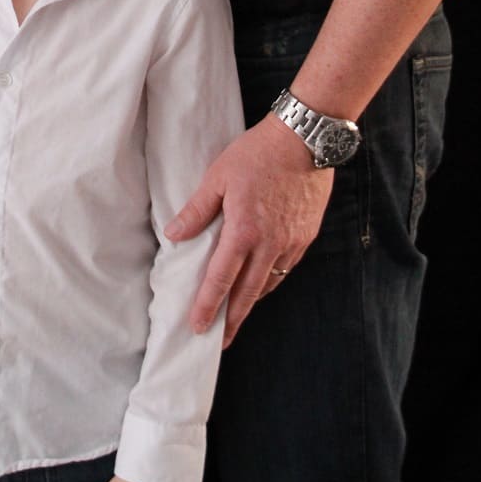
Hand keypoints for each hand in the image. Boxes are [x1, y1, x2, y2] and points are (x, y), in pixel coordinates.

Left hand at [164, 114, 332, 344]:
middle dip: (232, 320)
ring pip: (269, 283)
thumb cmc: (257, 153)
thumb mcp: (218, 176)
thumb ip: (197, 210)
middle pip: (248, 293)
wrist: (304, 140)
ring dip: (252, 301)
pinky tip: (263, 282)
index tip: (198, 326)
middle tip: (219, 341)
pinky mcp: (306, 236)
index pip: (221, 279)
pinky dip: (272, 280)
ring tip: (238, 314)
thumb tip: (174, 235)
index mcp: (243, 231)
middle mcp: (269, 244)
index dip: (208, 305)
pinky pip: (286, 267)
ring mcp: (291, 242)